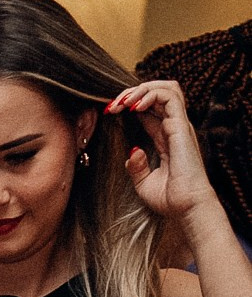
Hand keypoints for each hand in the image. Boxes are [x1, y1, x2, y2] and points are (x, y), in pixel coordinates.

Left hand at [102, 80, 213, 224]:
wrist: (186, 208)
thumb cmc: (171, 200)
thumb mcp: (144, 184)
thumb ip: (136, 167)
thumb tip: (132, 152)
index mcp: (166, 138)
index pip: (150, 109)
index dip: (130, 104)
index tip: (110, 112)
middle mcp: (174, 128)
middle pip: (158, 93)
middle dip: (133, 92)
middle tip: (113, 105)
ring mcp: (179, 125)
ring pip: (166, 88)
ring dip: (141, 89)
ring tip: (123, 102)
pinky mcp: (181, 126)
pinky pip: (169, 97)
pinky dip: (149, 95)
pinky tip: (134, 107)